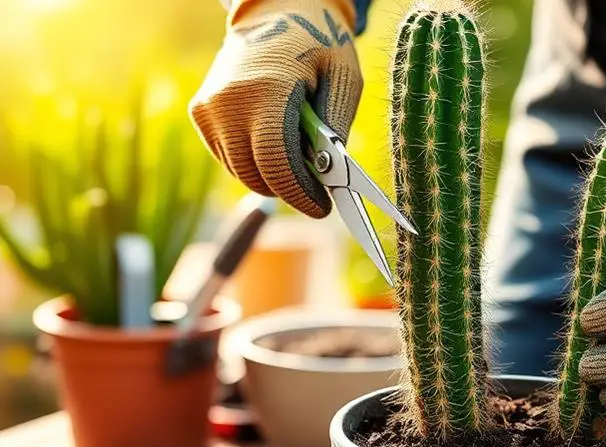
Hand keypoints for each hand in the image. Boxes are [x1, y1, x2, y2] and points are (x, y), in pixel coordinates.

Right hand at [190, 0, 361, 217]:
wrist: (274, 12)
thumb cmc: (318, 44)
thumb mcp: (344, 79)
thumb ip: (336, 128)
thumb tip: (330, 177)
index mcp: (267, 90)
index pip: (276, 163)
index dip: (300, 194)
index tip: (322, 208)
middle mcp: (229, 101)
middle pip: (256, 175)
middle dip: (289, 190)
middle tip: (315, 190)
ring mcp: (209, 108)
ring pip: (241, 172)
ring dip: (271, 178)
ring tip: (298, 160)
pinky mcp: (200, 112)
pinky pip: (228, 157)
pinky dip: (253, 162)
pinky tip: (274, 143)